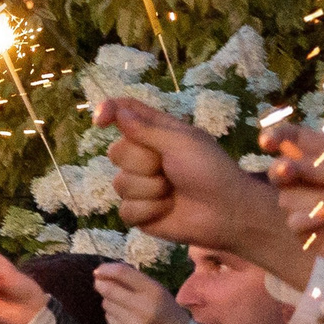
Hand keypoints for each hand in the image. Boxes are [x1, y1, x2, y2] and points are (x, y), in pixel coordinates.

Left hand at [92, 263, 190, 323]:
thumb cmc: (166, 310)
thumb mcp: (157, 290)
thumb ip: (135, 280)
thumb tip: (106, 272)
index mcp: (153, 290)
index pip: (123, 273)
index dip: (106, 270)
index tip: (98, 270)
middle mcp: (142, 306)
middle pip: (109, 290)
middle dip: (101, 284)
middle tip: (99, 282)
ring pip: (106, 304)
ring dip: (109, 301)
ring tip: (121, 303)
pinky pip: (108, 319)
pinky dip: (112, 315)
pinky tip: (124, 317)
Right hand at [95, 98, 286, 265]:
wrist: (224, 211)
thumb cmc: (210, 170)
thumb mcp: (181, 142)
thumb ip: (147, 128)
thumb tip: (118, 111)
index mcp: (157, 132)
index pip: (125, 113)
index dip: (109, 111)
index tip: (99, 120)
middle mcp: (144, 156)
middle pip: (116, 152)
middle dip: (143, 163)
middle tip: (168, 169)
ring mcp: (140, 185)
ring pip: (120, 184)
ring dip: (150, 190)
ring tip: (172, 192)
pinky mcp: (139, 212)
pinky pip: (126, 210)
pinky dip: (148, 211)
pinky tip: (166, 210)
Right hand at [260, 120, 323, 289]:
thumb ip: (318, 165)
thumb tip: (280, 163)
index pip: (297, 141)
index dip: (279, 138)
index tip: (265, 140)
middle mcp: (317, 179)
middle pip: (281, 170)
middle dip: (283, 170)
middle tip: (286, 170)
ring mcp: (312, 207)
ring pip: (286, 197)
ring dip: (314, 198)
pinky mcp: (311, 234)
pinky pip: (293, 222)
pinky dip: (310, 217)